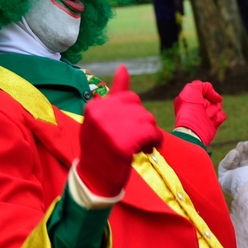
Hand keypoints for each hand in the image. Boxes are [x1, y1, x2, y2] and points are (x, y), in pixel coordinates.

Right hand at [77, 65, 162, 197]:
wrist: (93, 180)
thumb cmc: (101, 149)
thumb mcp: (103, 119)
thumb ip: (116, 94)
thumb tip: (124, 67)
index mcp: (95, 106)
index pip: (130, 98)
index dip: (135, 115)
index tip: (127, 129)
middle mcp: (100, 114)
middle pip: (141, 109)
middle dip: (144, 125)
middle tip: (135, 141)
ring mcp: (110, 129)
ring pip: (148, 120)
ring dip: (150, 135)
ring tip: (138, 147)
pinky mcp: (122, 144)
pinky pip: (151, 134)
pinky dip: (153, 142)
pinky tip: (144, 151)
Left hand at [174, 81, 225, 145]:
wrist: (193, 129)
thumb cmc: (189, 109)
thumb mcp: (192, 89)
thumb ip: (205, 86)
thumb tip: (218, 98)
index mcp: (189, 98)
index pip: (204, 89)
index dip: (204, 92)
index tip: (199, 97)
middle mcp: (197, 106)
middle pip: (212, 97)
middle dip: (208, 102)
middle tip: (201, 108)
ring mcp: (206, 115)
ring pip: (218, 105)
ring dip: (212, 110)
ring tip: (204, 117)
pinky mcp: (213, 123)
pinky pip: (222, 115)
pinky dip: (217, 118)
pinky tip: (210, 122)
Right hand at [218, 140, 247, 195]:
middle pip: (244, 162)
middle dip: (243, 151)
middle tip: (243, 144)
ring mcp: (237, 181)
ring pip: (233, 164)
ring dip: (236, 153)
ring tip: (240, 147)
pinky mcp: (225, 181)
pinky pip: (224, 167)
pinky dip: (229, 159)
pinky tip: (235, 155)